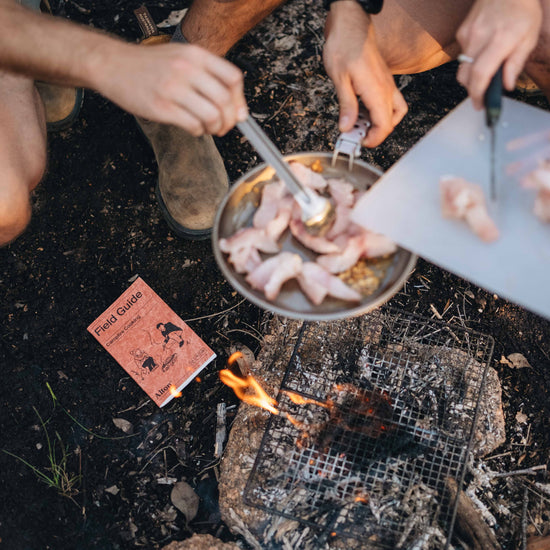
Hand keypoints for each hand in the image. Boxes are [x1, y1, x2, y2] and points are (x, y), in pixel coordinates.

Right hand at [95, 42, 247, 135]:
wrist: (112, 64)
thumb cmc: (150, 65)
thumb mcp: (182, 57)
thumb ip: (209, 77)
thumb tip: (239, 110)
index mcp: (195, 54)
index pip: (233, 78)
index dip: (240, 100)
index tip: (237, 112)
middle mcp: (186, 69)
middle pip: (225, 100)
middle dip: (229, 120)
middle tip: (224, 126)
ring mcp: (173, 88)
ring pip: (211, 116)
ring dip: (215, 128)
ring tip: (209, 128)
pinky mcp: (161, 107)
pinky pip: (193, 126)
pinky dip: (199, 132)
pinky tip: (194, 128)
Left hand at [323, 1, 406, 146]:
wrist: (351, 24)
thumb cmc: (344, 46)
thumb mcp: (339, 79)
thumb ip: (346, 106)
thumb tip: (346, 127)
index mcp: (376, 91)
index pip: (384, 126)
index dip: (373, 139)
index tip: (358, 142)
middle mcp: (386, 89)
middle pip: (390, 123)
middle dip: (374, 134)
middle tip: (355, 135)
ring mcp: (387, 85)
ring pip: (394, 113)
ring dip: (379, 124)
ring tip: (360, 124)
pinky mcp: (384, 81)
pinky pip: (389, 102)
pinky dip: (378, 112)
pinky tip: (362, 111)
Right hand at [456, 0, 541, 108]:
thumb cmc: (522, 11)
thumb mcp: (529, 37)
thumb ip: (516, 63)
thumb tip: (507, 85)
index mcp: (499, 40)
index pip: (480, 75)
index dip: (477, 94)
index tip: (480, 104)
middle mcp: (479, 38)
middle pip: (465, 76)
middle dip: (472, 89)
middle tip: (482, 95)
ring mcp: (468, 34)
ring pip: (462, 67)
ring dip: (471, 75)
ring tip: (485, 71)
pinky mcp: (462, 32)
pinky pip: (462, 54)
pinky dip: (471, 59)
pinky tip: (483, 51)